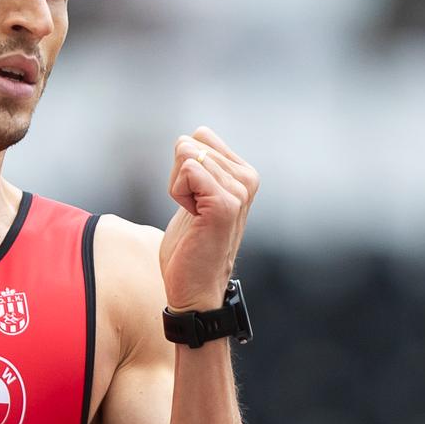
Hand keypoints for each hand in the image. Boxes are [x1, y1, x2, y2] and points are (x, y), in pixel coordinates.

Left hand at [160, 126, 258, 312]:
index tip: (194, 198)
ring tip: (194, 216)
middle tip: (192, 211)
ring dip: (178, 188)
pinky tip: (192, 217)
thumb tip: (188, 138)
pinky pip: (188, 169)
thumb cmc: (191, 245)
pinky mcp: (224, 204)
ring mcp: (239, 191)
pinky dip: (177, 193)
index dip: (185, 165)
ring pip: (186, 155)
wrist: (195, 287)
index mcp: (244, 173)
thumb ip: (200, 167)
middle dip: (179, 177)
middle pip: (190, 143)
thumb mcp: (198, 196)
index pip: (201, 136)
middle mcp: (247, 178)